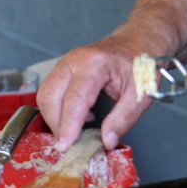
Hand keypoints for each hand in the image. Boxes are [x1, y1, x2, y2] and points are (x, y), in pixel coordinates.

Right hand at [36, 39, 153, 151]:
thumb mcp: (141, 94)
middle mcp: (74, 60)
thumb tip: (106, 142)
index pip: (74, 98)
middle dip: (56, 124)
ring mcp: (65, 62)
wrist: (139, 41)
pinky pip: (49, 91)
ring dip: (53, 117)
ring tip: (74, 132)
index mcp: (95, 64)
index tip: (66, 146)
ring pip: (45, 94)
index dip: (68, 125)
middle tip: (70, 145)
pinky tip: (76, 117)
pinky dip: (56, 109)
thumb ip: (123, 119)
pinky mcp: (62, 69)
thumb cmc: (141, 64)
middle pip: (51, 96)